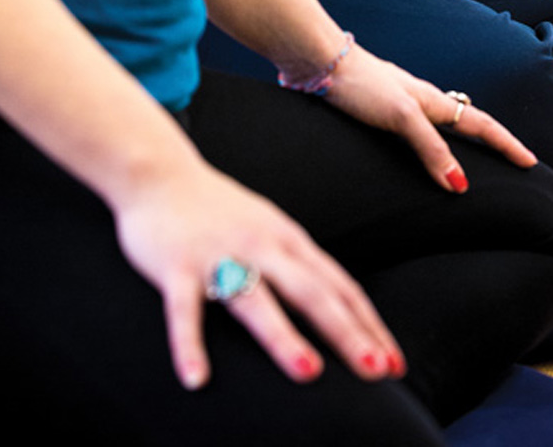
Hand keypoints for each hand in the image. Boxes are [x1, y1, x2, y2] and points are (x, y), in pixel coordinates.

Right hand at [115, 163, 405, 390]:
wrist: (157, 172)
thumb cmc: (219, 211)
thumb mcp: (271, 231)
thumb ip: (301, 267)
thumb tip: (341, 309)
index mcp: (289, 241)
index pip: (340, 286)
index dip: (369, 325)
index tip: (395, 362)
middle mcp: (261, 247)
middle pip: (312, 292)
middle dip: (347, 332)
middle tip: (376, 368)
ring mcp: (218, 255)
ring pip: (255, 299)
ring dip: (283, 336)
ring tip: (308, 372)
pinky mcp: (175, 265)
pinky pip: (182, 310)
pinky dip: (188, 345)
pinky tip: (196, 380)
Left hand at [324, 44, 537, 192]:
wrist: (320, 61)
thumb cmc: (360, 84)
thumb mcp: (401, 117)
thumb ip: (430, 148)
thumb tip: (459, 183)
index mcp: (434, 102)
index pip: (482, 125)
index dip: (508, 145)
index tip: (531, 163)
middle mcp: (422, 101)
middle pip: (467, 123)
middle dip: (493, 142)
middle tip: (513, 161)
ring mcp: (401, 104)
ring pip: (442, 124)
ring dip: (462, 140)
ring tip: (475, 157)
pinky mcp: (379, 108)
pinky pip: (417, 129)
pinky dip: (431, 142)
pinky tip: (418, 147)